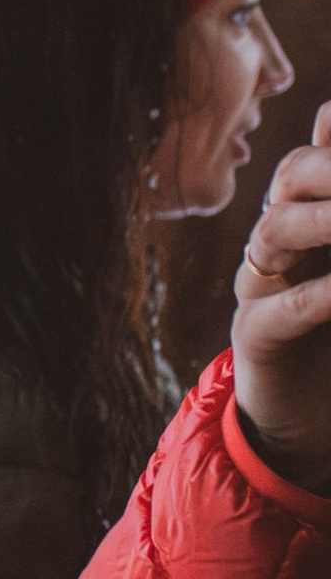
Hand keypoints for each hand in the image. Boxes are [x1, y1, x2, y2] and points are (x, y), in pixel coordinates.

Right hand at [232, 101, 330, 489]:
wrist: (307, 423)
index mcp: (309, 215)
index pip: (316, 156)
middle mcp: (280, 241)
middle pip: (289, 178)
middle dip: (330, 164)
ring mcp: (261, 286)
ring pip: (274, 231)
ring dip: (323, 220)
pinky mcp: (256, 338)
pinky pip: (279, 309)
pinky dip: (317, 296)